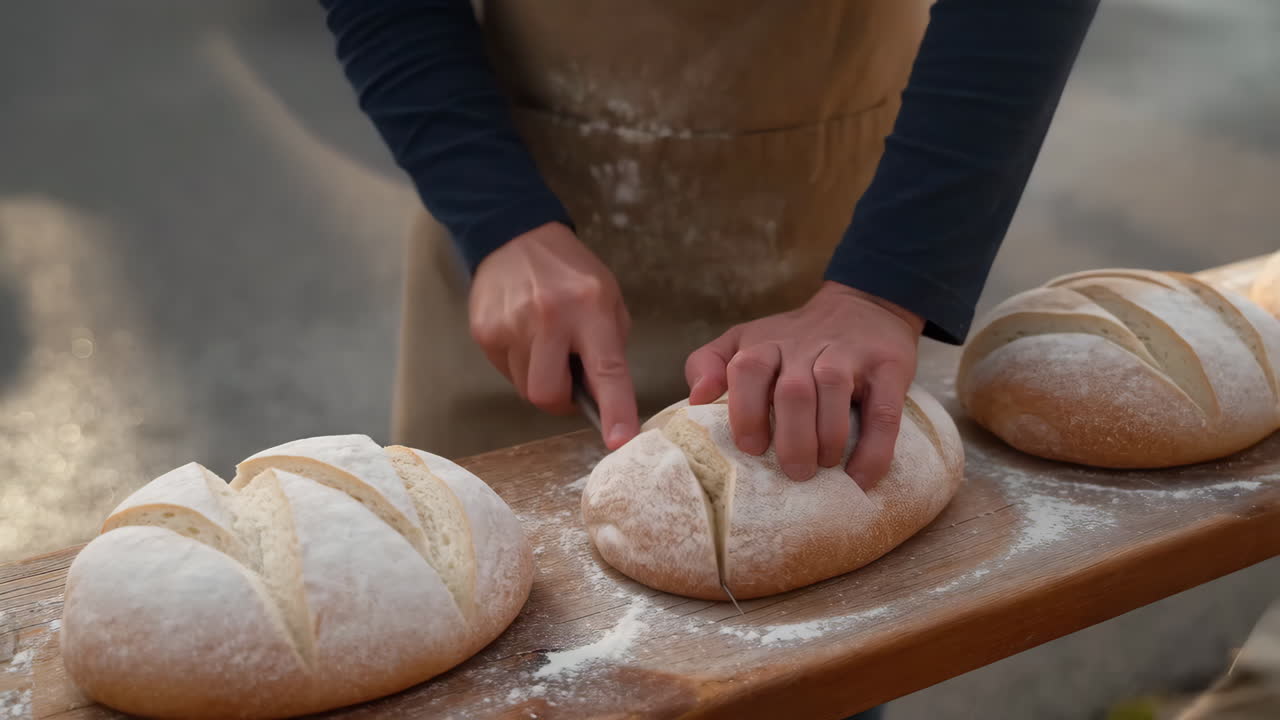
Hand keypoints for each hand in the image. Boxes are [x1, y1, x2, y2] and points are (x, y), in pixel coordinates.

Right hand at [469, 222, 639, 449]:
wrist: (516, 235)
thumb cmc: (571, 273)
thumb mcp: (608, 299)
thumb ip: (610, 348)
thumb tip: (603, 398)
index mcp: (590, 309)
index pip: (607, 371)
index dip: (615, 411)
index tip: (620, 441)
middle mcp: (548, 318)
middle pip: (549, 395)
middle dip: (562, 400)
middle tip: (569, 380)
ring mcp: (510, 325)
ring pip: (525, 388)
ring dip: (540, 378)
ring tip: (545, 344)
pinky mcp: (484, 331)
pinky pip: (505, 372)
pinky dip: (520, 365)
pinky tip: (524, 334)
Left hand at [684, 282, 923, 486]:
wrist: (865, 305)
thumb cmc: (794, 340)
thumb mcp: (745, 340)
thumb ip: (709, 363)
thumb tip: (695, 400)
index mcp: (766, 344)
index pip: (747, 370)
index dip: (746, 411)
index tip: (752, 448)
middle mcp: (805, 346)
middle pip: (793, 390)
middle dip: (791, 437)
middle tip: (793, 471)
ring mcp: (848, 355)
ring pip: (834, 390)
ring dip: (828, 437)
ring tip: (824, 467)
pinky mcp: (888, 368)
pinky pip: (883, 412)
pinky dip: (873, 449)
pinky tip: (861, 478)